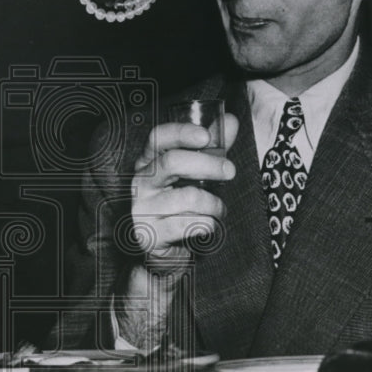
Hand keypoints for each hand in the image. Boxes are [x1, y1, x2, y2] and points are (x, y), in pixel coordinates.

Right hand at [129, 114, 238, 263]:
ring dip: (214, 204)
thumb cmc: (182, 206)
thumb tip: (230, 120)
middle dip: (208, 164)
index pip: (158, 138)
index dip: (181, 133)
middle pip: (172, 162)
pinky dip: (207, 224)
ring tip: (218, 210)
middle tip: (230, 170)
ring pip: (187, 197)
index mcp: (149, 161)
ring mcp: (141, 208)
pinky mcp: (148, 233)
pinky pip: (187, 224)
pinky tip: (207, 226)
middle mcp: (140, 182)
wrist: (166, 251)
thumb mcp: (196, 174)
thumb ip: (212, 148)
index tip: (206, 136)